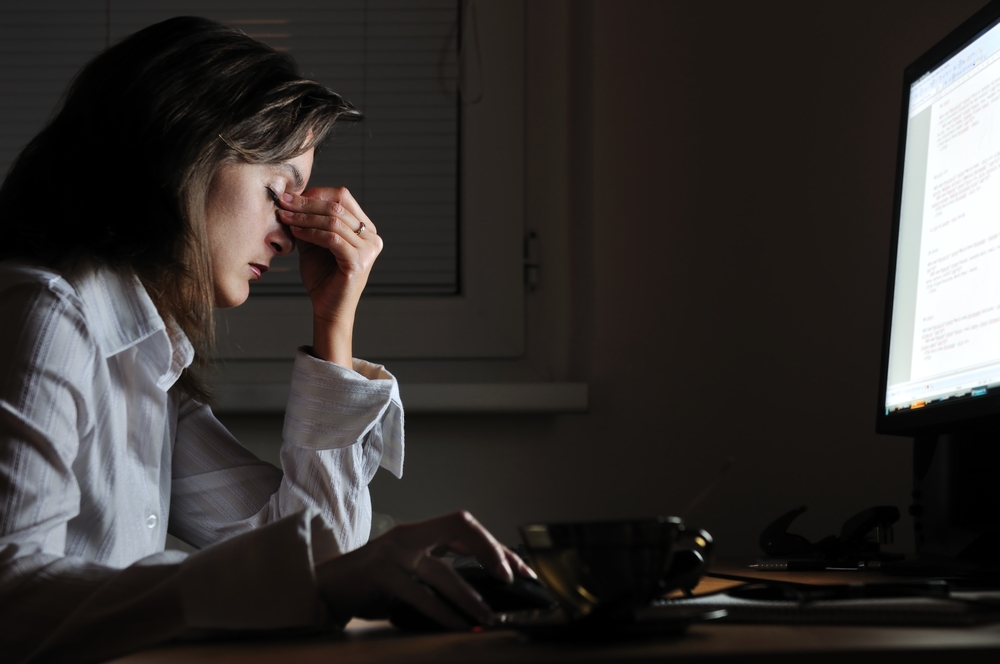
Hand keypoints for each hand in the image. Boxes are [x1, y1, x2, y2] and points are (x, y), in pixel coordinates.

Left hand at [276, 187, 380, 365]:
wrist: (328, 309)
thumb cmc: (322, 278)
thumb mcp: (315, 243)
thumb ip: (310, 222)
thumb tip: (291, 198)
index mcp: (366, 229)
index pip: (343, 197)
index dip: (316, 193)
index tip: (289, 196)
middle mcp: (372, 237)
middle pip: (337, 206)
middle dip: (305, 203)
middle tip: (282, 202)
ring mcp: (368, 250)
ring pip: (333, 221)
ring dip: (304, 217)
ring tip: (284, 217)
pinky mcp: (358, 262)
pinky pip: (331, 239)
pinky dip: (311, 232)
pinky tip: (295, 232)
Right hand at [315, 511, 536, 628]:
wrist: (325, 588)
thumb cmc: (371, 583)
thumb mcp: (407, 567)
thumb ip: (436, 567)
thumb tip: (484, 587)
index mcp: (417, 531)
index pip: (464, 525)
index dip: (494, 544)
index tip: (519, 569)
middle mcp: (408, 535)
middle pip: (460, 527)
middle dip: (492, 550)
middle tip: (512, 579)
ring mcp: (394, 554)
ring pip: (443, 570)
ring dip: (471, 596)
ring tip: (489, 616)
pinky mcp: (382, 576)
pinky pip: (422, 596)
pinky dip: (445, 614)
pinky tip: (460, 627)